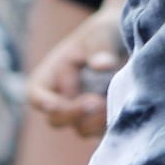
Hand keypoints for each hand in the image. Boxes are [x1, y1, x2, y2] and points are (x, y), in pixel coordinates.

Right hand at [24, 7, 125, 138]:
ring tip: (116, 101)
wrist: (129, 41)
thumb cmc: (106, 34)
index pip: (35, 93)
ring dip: (97, 120)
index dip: (41, 101)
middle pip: (57, 119)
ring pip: (82, 128)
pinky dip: (114, 123)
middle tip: (98, 101)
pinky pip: (105, 132)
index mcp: (53, 74)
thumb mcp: (101, 33)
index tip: (54, 103)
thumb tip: (103, 66)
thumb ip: (99, 47)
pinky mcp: (103, 121)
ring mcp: (83, 113)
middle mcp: (64, 98)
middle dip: (74, 113)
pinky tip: (127, 107)